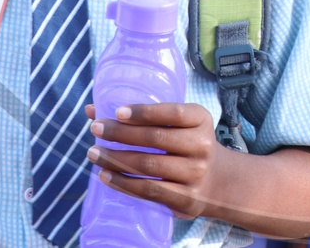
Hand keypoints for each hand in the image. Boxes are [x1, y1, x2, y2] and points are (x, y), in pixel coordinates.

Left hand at [87, 102, 220, 220]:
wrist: (217, 181)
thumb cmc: (187, 145)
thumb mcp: (177, 125)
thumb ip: (142, 116)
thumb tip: (92, 109)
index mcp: (200, 119)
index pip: (172, 113)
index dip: (144, 112)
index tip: (118, 112)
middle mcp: (201, 145)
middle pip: (155, 138)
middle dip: (120, 133)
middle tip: (96, 128)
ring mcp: (195, 173)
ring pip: (148, 165)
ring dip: (116, 159)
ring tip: (93, 153)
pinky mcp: (185, 198)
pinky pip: (149, 190)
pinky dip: (123, 183)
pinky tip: (105, 176)